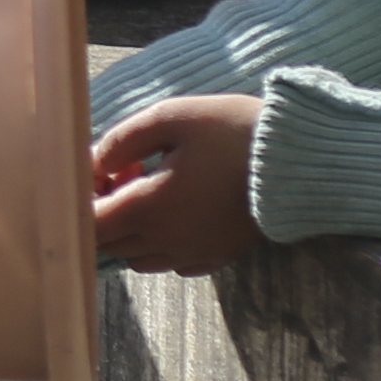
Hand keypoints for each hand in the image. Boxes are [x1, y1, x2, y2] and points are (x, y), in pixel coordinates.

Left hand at [90, 95, 263, 272]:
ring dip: (130, 231)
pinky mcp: (218, 257)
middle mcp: (167, 242)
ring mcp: (194, 254)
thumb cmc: (232, 131)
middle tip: (126, 173)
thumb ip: (120, 141)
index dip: (80, 200)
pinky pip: (172, 263)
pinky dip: (161, 244)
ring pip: (137, 258)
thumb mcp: (169, 118)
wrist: (300, 158)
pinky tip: (179, 210)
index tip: (99, 171)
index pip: (87, 225)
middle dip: (103, 212)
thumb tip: (91, 163)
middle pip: (108, 244)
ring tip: (152, 190)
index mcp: (149, 209)